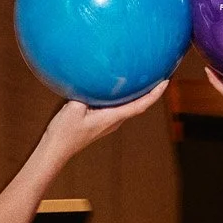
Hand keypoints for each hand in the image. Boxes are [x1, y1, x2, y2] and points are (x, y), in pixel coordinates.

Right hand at [44, 79, 168, 157]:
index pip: (140, 105)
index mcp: (112, 117)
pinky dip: (122, 95)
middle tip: (159, 73)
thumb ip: (85, 92)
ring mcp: (108, 122)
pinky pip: (116, 106)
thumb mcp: (74, 108)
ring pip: (127, 105)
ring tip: (142, 76)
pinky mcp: (101, 121)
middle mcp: (114, 121)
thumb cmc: (64, 132)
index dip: (155, 94)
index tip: (166, 81)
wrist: (56, 149)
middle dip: (150, 90)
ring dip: (137, 93)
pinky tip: (117, 86)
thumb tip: (92, 78)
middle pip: (138, 104)